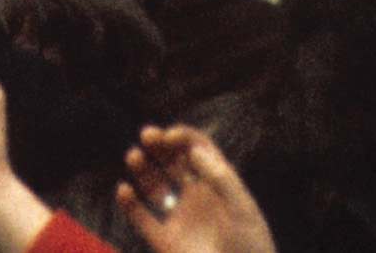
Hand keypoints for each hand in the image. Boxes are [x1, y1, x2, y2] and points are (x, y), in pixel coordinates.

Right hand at [117, 126, 273, 252]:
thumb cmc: (251, 250)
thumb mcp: (243, 211)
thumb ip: (220, 179)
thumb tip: (194, 150)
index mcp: (219, 186)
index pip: (198, 151)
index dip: (184, 138)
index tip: (170, 136)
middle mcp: (197, 198)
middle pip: (174, 162)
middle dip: (160, 146)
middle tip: (147, 135)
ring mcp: (180, 219)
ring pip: (155, 186)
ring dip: (143, 169)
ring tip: (134, 156)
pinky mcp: (164, 242)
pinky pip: (141, 219)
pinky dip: (130, 205)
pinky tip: (125, 190)